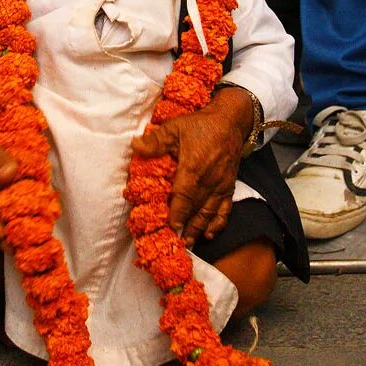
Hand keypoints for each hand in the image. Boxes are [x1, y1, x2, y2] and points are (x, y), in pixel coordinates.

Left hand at [131, 86, 253, 246]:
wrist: (230, 122)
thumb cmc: (200, 125)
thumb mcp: (175, 127)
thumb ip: (155, 140)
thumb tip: (135, 146)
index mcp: (193, 168)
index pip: (183, 197)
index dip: (176, 214)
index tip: (170, 228)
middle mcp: (208, 181)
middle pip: (195, 209)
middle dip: (185, 227)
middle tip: (175, 243)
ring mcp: (221, 185)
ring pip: (209, 213)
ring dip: (198, 229)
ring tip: (188, 242)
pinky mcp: (229, 186)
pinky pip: (225, 209)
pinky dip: (218, 223)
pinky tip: (210, 233)